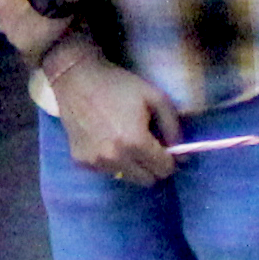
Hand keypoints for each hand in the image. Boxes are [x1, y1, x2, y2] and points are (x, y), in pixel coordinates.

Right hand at [39, 47, 181, 186]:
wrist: (76, 78)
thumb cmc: (119, 85)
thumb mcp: (156, 97)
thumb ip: (173, 127)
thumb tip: (181, 154)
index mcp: (135, 142)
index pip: (164, 169)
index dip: (170, 159)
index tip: (166, 148)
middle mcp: (115, 158)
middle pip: (147, 180)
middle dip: (153, 166)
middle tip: (148, 147)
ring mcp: (95, 162)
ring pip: (127, 177)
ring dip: (132, 165)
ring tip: (124, 140)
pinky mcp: (81, 161)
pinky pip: (106, 171)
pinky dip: (111, 161)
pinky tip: (105, 140)